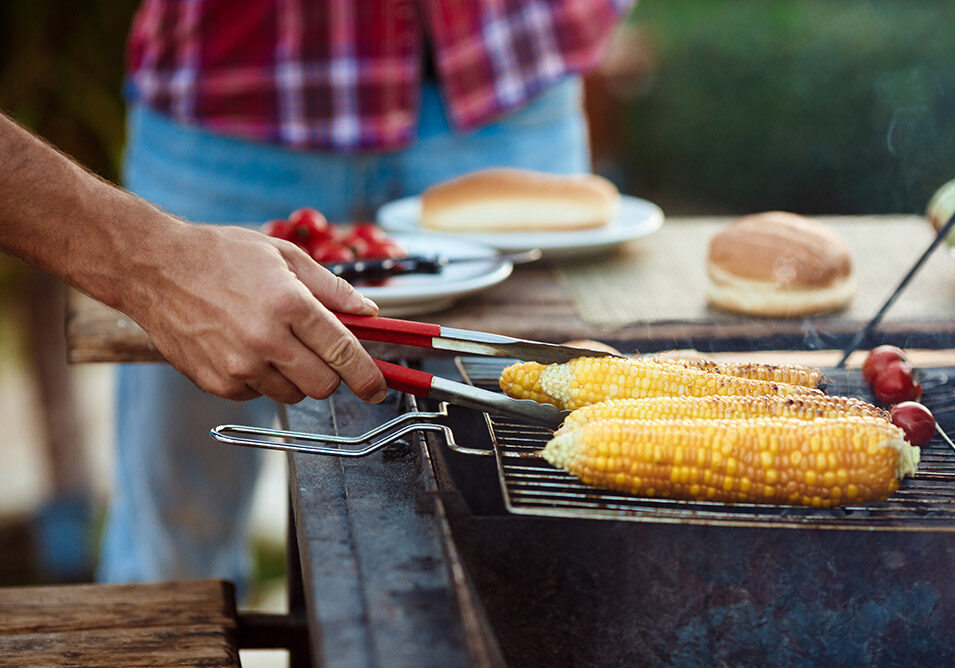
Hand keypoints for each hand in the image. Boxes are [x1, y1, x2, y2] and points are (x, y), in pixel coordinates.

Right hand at [125, 222, 387, 403]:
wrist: (153, 267)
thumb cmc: (220, 255)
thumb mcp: (283, 255)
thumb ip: (332, 288)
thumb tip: (369, 312)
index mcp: (289, 304)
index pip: (343, 352)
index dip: (367, 375)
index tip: (378, 388)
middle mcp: (265, 339)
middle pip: (323, 385)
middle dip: (330, 374)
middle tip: (319, 354)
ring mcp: (238, 366)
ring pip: (292, 394)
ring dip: (294, 376)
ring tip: (272, 341)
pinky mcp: (216, 383)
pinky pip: (258, 396)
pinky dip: (261, 380)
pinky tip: (244, 349)